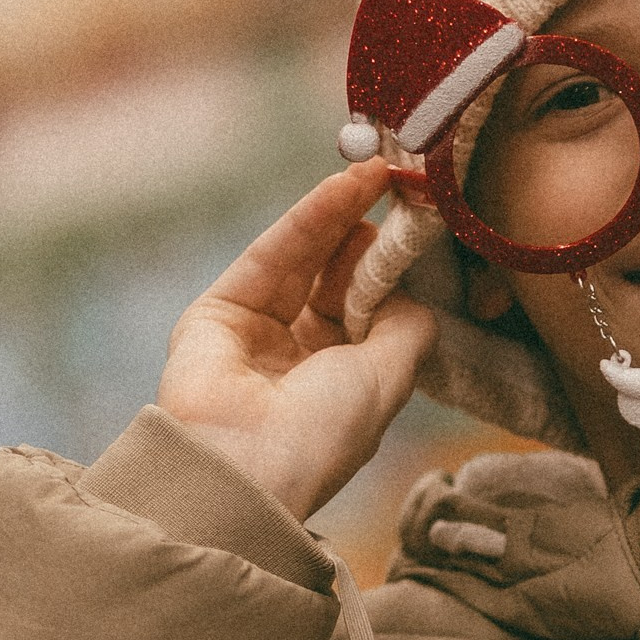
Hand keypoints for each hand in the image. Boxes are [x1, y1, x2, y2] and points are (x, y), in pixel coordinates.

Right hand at [158, 164, 431, 524]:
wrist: (242, 467)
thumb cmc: (322, 435)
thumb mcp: (388, 377)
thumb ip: (407, 328)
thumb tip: (413, 291)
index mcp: (340, 388)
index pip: (367, 316)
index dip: (390, 274)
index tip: (420, 231)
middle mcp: (297, 361)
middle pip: (334, 282)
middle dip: (367, 239)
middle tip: (402, 191)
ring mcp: (256, 335)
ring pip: (304, 262)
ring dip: (341, 215)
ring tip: (379, 173)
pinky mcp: (218, 311)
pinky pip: (271, 256)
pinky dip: (310, 218)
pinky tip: (345, 187)